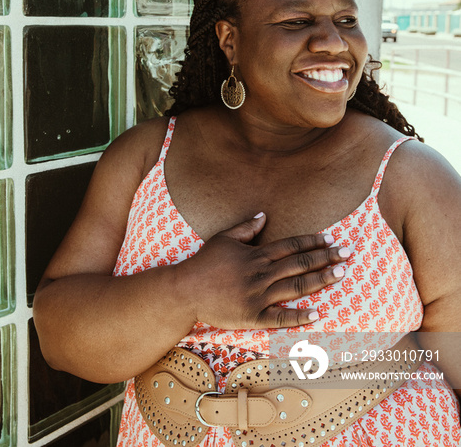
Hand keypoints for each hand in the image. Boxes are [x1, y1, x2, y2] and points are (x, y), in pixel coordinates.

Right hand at [178, 212, 348, 329]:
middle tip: (348, 254)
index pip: (291, 245)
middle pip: (300, 264)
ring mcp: (258, 296)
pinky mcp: (253, 316)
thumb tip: (265, 215)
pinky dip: (300, 316)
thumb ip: (246, 227)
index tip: (331, 240)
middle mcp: (261, 273)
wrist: (185, 291)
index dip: (313, 242)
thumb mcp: (224, 238)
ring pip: (296, 287)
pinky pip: (280, 317)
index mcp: (256, 254)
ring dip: (321, 280)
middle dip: (326, 258)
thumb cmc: (204, 263)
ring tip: (341, 274)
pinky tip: (318, 313)